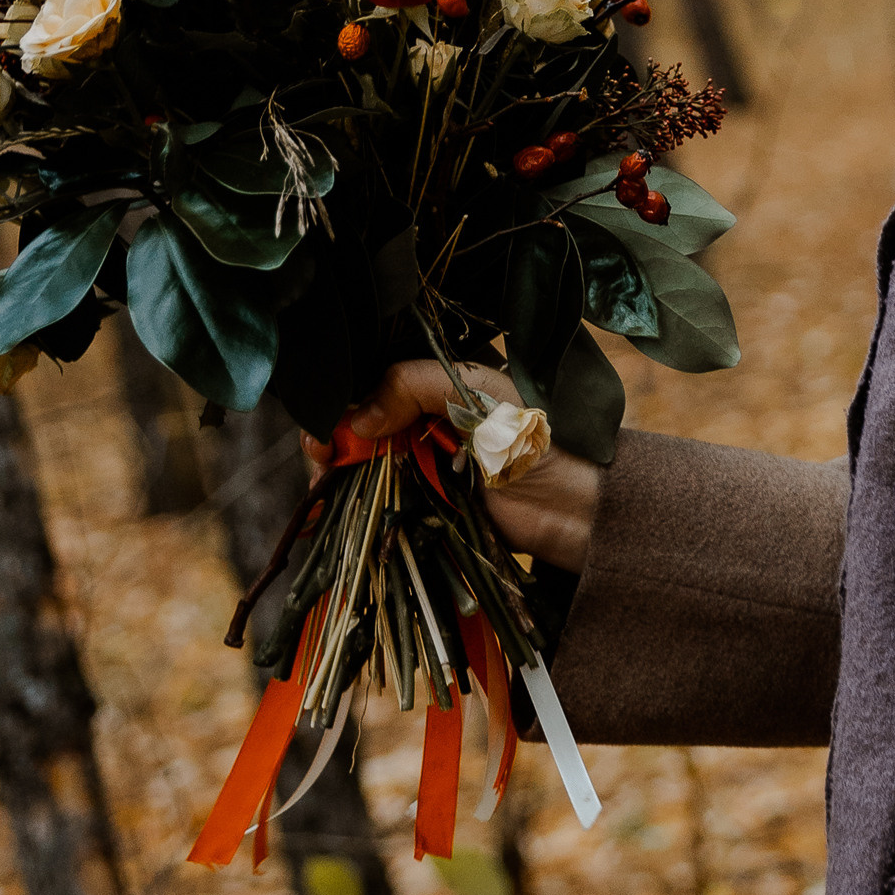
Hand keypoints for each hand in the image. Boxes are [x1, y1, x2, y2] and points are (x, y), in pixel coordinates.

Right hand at [306, 359, 604, 574]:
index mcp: (439, 382)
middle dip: (332, 442)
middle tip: (319, 464)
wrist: (575, 507)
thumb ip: (414, 385)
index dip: (342, 403)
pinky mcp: (427, 504)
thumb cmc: (534, 438)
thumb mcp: (475, 394)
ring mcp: (424, 462)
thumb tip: (355, 418)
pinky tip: (333, 513)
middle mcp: (426, 419)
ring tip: (324, 491)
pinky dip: (355, 506)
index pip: (373, 384)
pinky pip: (380, 501)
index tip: (321, 429)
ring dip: (338, 477)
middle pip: (360, 426)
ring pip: (363, 465)